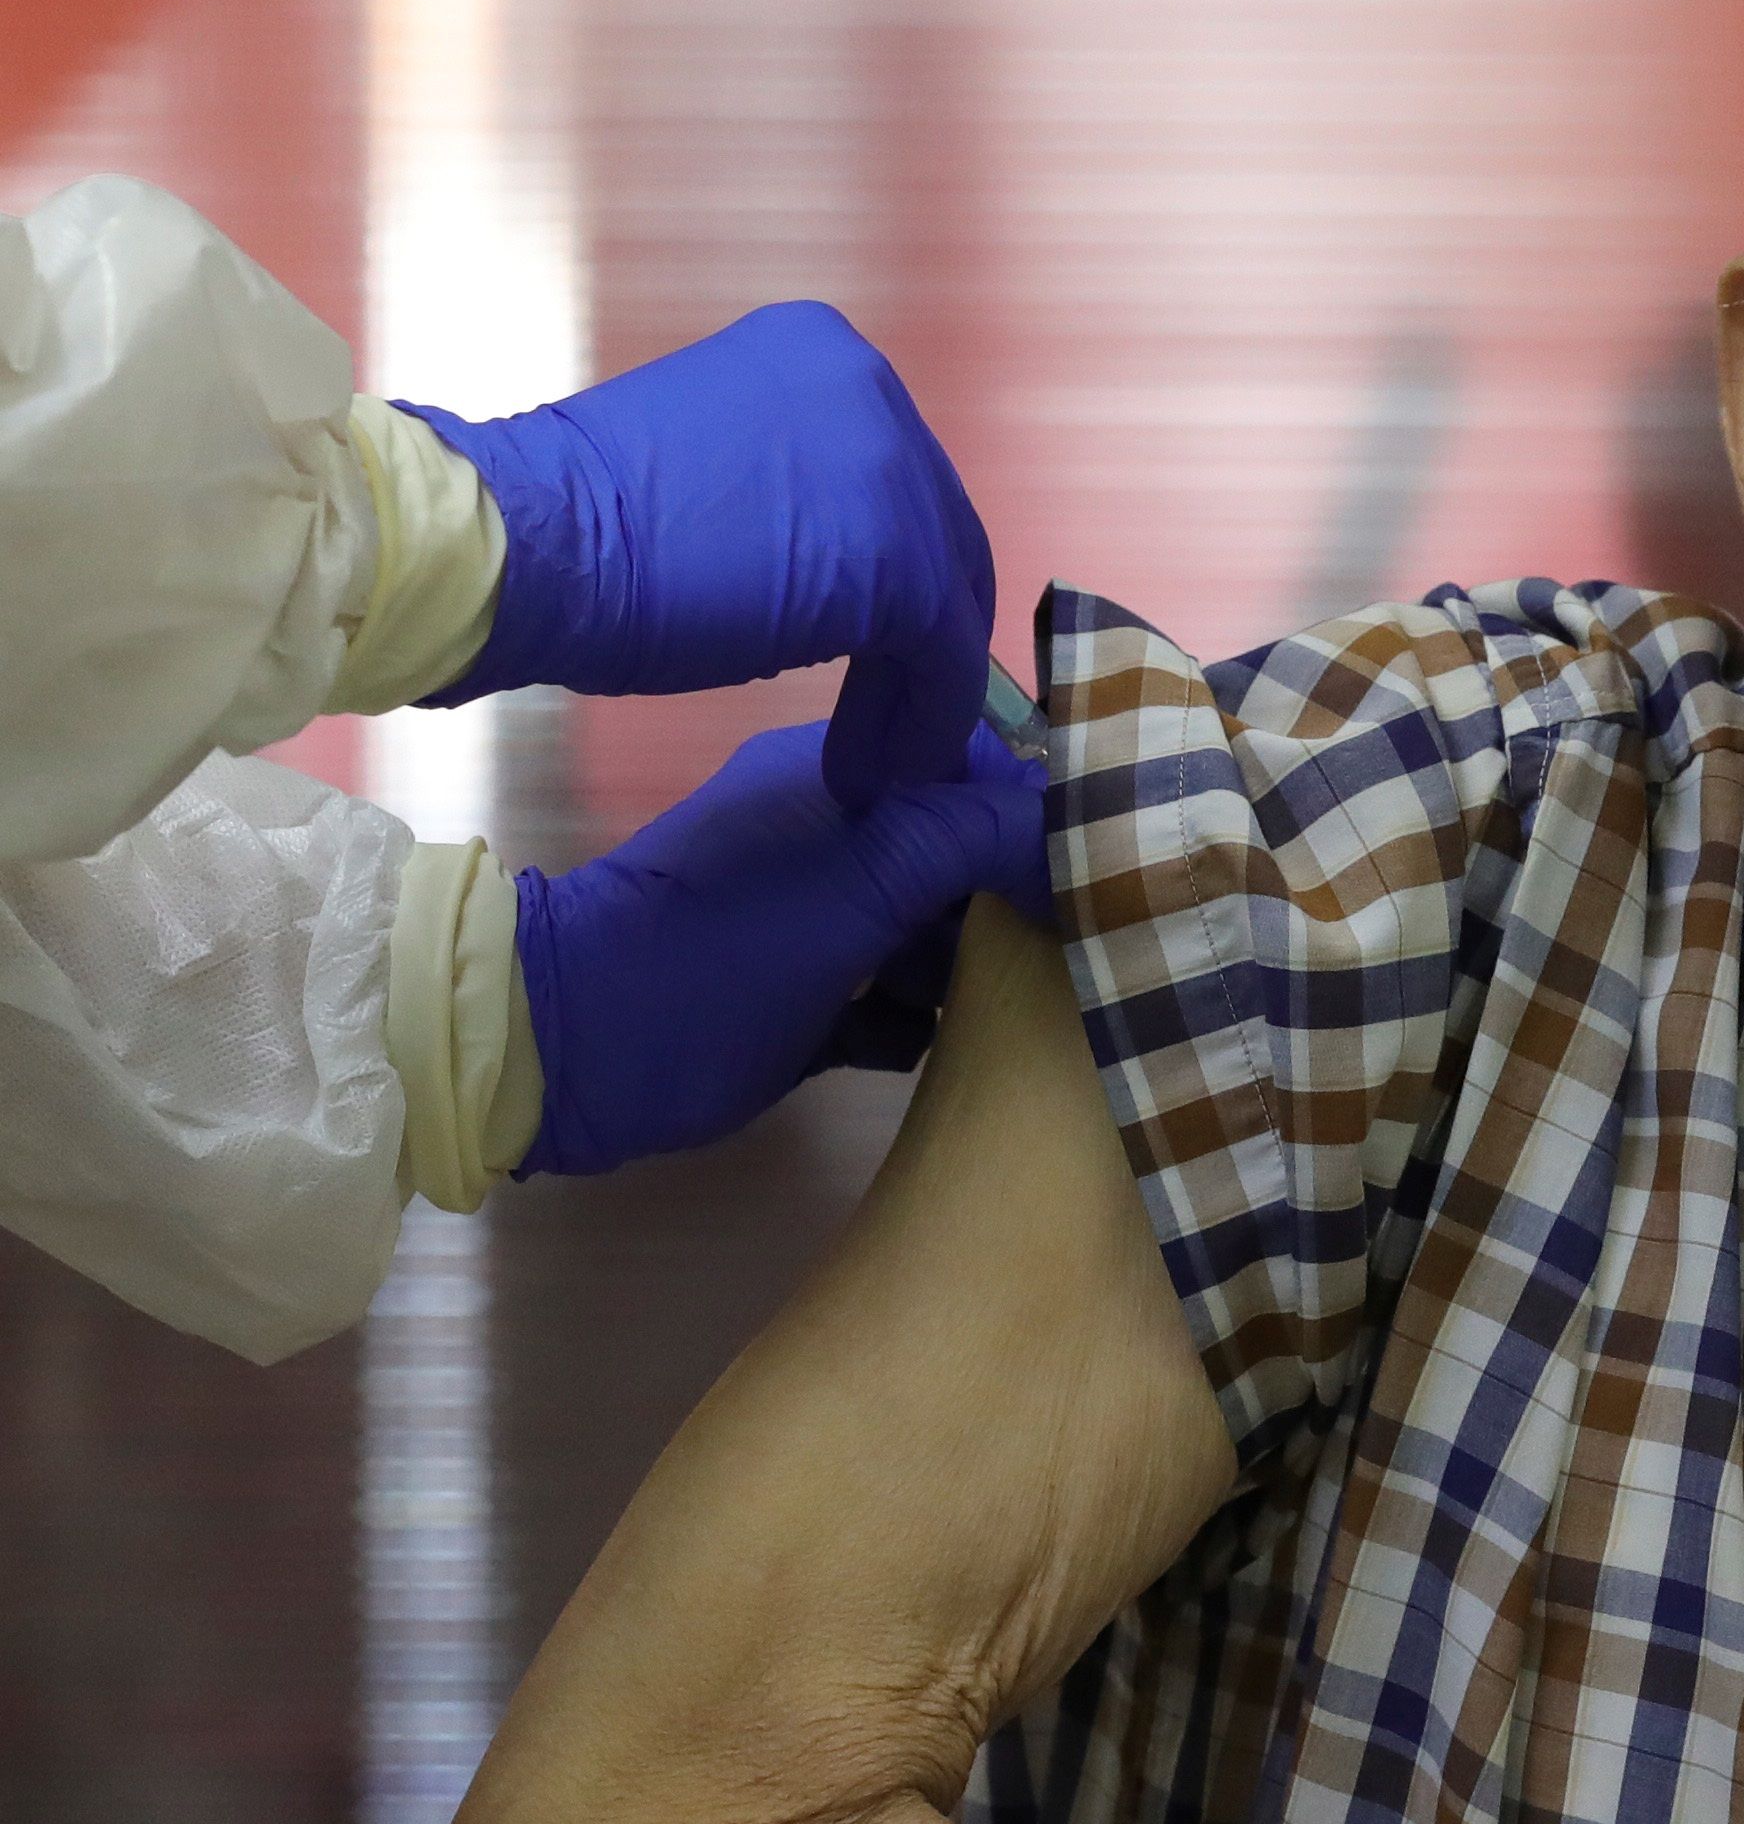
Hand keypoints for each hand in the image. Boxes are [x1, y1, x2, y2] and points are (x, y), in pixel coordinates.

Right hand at [402, 303, 994, 808]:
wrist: (526, 545)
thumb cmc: (579, 522)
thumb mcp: (712, 468)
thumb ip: (789, 491)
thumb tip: (840, 567)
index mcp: (820, 352)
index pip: (893, 475)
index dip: (894, 566)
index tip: (881, 639)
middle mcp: (871, 387)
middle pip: (934, 530)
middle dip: (920, 632)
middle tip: (888, 709)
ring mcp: (894, 468)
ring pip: (943, 598)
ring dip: (916, 688)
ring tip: (877, 754)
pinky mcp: (900, 561)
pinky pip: (943, 656)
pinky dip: (922, 719)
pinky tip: (879, 766)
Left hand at [511, 722, 1047, 1178]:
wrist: (565, 1060)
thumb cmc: (715, 959)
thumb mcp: (857, 886)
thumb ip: (969, 838)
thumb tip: (1072, 826)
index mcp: (840, 774)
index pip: (978, 764)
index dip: (1041, 812)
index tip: (1097, 870)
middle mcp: (835, 832)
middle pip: (966, 853)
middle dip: (1013, 900)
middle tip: (1058, 951)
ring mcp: (817, 915)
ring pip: (937, 928)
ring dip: (969, 968)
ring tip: (990, 1006)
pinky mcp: (803, 994)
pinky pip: (895, 996)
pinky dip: (918, 1019)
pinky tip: (926, 1045)